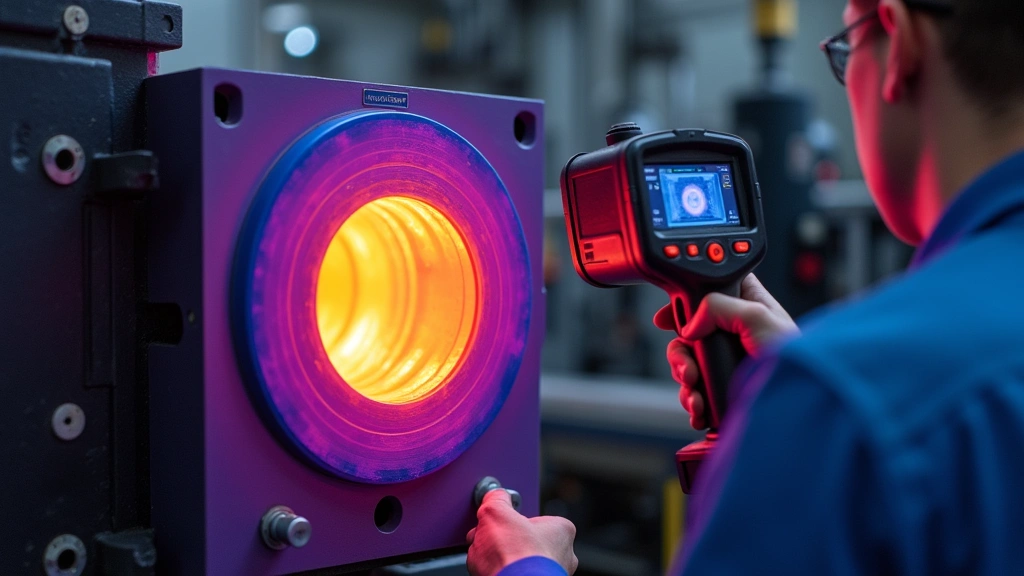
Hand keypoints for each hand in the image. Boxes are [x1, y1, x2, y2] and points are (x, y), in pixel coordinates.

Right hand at [466, 490, 577, 575]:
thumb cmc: (515, 555)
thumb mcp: (496, 512)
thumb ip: (496, 499)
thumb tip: (494, 495)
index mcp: (562, 532)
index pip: (536, 519)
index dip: (513, 519)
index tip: (500, 520)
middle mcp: (563, 556)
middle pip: (526, 541)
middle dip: (504, 540)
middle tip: (489, 540)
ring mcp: (550, 575)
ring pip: (520, 561)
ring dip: (501, 557)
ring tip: (488, 556)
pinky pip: (514, 573)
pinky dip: (502, 571)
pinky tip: (491, 570)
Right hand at [654, 274, 797, 428]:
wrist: (800, 404)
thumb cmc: (796, 359)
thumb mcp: (758, 316)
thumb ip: (719, 307)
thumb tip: (691, 326)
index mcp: (745, 306)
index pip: (708, 293)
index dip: (684, 302)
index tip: (668, 317)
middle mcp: (734, 333)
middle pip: (688, 334)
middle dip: (680, 353)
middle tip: (687, 368)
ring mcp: (728, 363)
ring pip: (687, 365)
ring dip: (683, 381)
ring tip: (694, 396)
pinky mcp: (724, 388)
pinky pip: (695, 393)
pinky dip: (691, 402)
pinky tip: (699, 410)